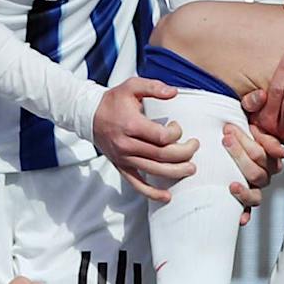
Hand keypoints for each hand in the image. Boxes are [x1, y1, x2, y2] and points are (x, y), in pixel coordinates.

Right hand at [93, 75, 195, 201]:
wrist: (89, 116)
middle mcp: (127, 144)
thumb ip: (153, 87)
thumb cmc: (113, 101)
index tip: (177, 126)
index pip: (161, 137)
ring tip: (190, 168)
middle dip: (183, 153)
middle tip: (194, 146)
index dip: (175, 133)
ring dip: (175, 172)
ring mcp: (124, 158)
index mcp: (131, 125)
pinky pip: (137, 184)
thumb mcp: (132, 86)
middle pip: (161, 155)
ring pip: (154, 171)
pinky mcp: (122, 166)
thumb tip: (174, 92)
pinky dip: (152, 193)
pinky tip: (166, 197)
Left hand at [223, 117, 283, 221]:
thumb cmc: (240, 134)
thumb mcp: (254, 127)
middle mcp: (264, 175)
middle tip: (226, 141)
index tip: (229, 130)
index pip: (261, 153)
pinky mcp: (245, 200)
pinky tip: (240, 218)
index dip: (245, 142)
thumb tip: (280, 151)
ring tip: (232, 186)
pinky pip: (248, 210)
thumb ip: (265, 136)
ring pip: (254, 195)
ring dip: (243, 191)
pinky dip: (244, 215)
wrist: (229, 139)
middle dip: (239, 155)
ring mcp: (255, 189)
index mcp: (269, 159)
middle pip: (255, 172)